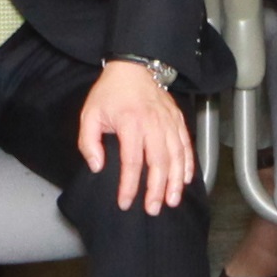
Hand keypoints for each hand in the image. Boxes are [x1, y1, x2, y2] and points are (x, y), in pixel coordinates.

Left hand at [73, 59, 191, 211]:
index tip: (125, 202)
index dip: (129, 185)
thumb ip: (89, 143)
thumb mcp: (90, 114)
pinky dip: (188, 164)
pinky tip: (184, 181)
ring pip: (176, 157)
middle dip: (157, 190)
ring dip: (175, 182)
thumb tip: (97, 167)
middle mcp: (153, 123)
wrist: (134, 67)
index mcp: (130, 123)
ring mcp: (169, 122)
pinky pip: (186, 146)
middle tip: (153, 209)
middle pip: (159, 162)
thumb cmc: (110, 93)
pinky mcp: (178, 120)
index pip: (132, 161)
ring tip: (172, 201)